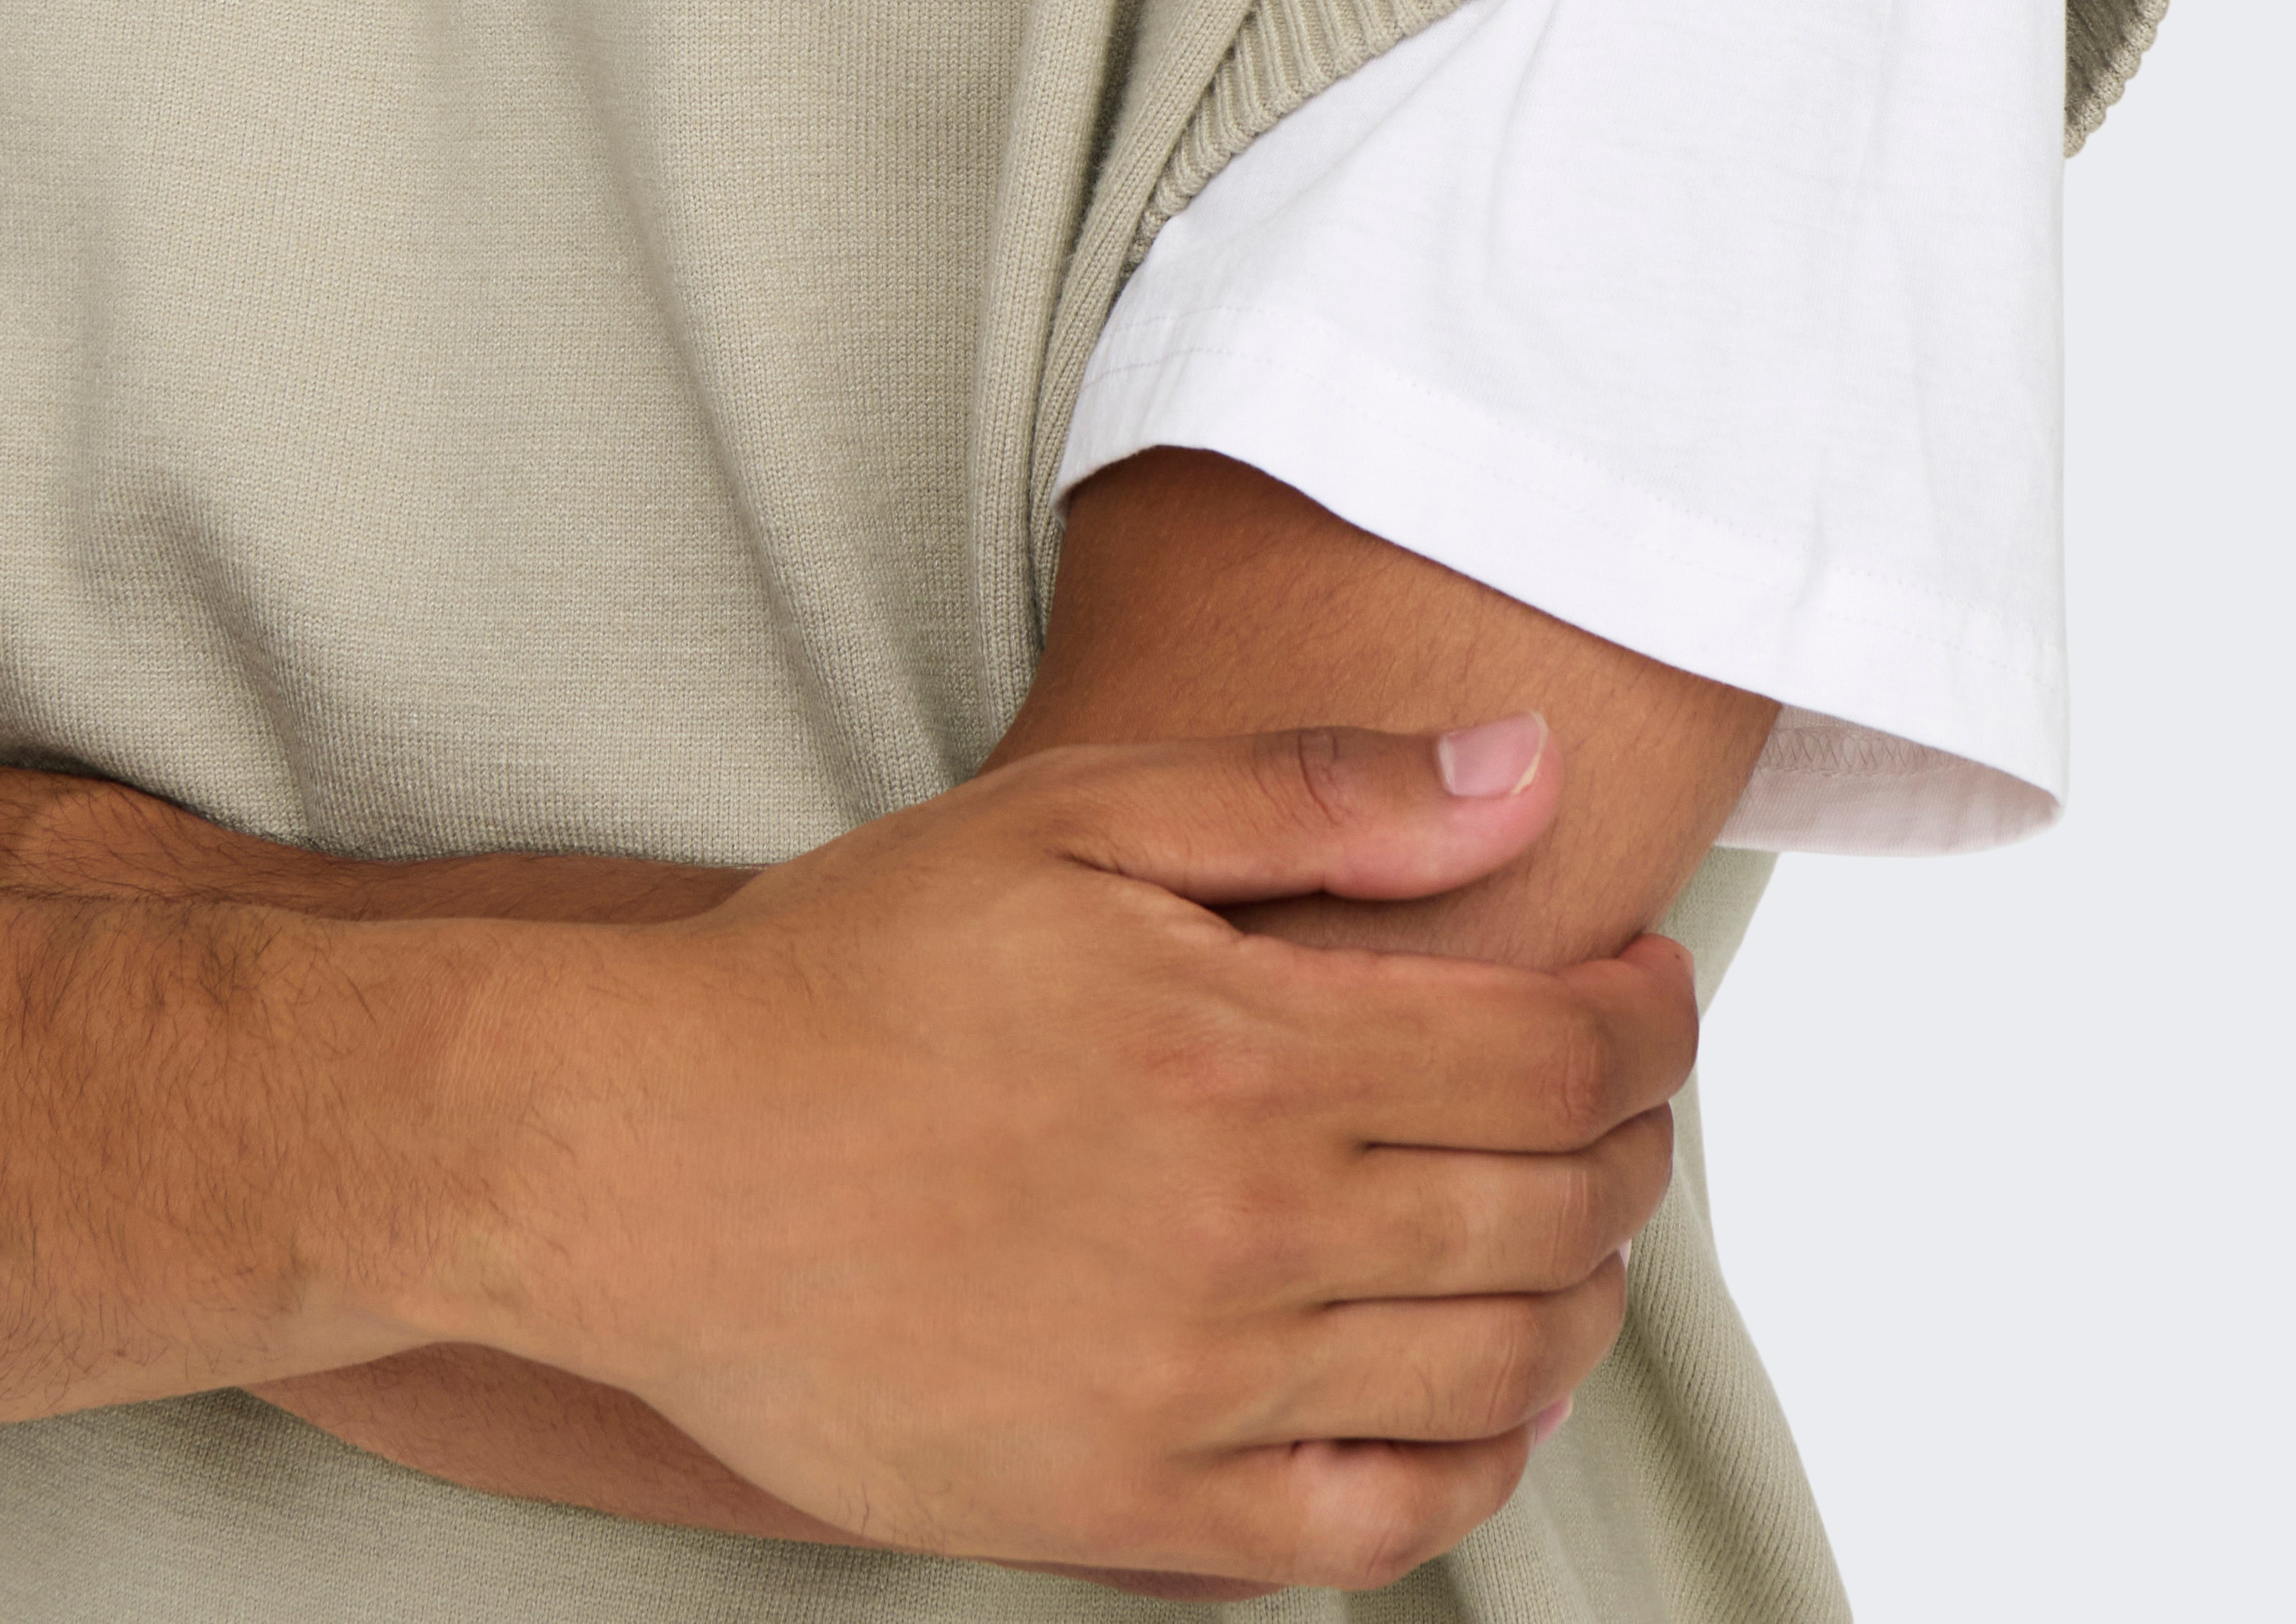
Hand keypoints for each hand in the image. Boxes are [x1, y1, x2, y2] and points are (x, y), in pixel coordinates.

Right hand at [433, 720, 1691, 1598]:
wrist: (648, 1157)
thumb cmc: (850, 967)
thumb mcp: (1074, 819)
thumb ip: (1316, 796)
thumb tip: (1527, 769)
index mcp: (1247, 1049)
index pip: (1557, 1055)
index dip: (1646, 1019)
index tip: (1647, 987)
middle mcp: (1249, 1230)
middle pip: (1554, 1210)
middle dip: (1631, 1145)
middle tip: (1619, 1096)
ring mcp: (1198, 1389)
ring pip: (1499, 1373)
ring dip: (1579, 1298)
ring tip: (1564, 1230)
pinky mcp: (1135, 1510)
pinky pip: (1377, 1525)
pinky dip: (1473, 1469)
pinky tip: (1473, 1397)